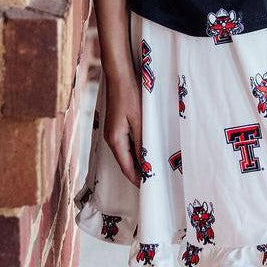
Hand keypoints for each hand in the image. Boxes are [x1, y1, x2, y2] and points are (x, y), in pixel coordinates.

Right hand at [103, 67, 142, 187]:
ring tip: (153, 169)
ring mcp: (113, 133)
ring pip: (126, 154)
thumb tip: (146, 164)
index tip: (149, 189)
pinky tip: (146, 151)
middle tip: (155, 181)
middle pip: (125, 163)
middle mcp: (111, 139)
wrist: (119, 76)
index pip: (126, 168)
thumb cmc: (129, 96)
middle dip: (138, 173)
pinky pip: (126, 145)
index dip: (137, 180)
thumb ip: (142, 143)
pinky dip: (136, 152)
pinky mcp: (117, 127)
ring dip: (138, 162)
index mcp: (115, 140)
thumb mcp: (139, 121)